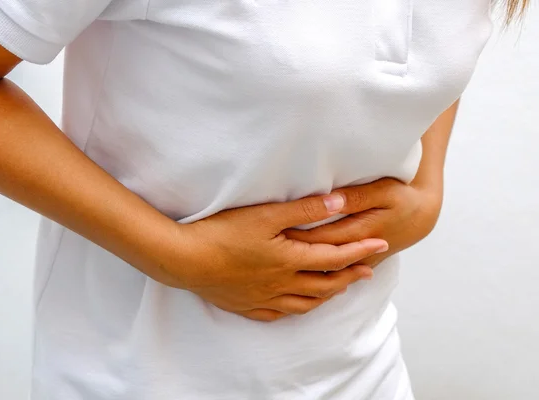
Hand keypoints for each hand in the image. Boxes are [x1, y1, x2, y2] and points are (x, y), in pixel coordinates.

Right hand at [164, 194, 388, 321]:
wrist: (185, 259)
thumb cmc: (222, 233)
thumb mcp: (266, 214)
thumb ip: (304, 209)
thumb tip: (339, 202)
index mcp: (289, 260)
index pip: (335, 257)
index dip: (360, 250)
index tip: (381, 244)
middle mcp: (281, 284)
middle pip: (325, 285)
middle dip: (349, 276)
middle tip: (367, 271)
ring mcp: (263, 298)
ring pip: (304, 303)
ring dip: (326, 295)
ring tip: (337, 289)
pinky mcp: (245, 304)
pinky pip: (277, 314)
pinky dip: (293, 310)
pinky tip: (293, 307)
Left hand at [284, 178, 441, 269]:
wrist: (423, 216)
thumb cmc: (402, 199)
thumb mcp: (382, 191)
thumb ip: (354, 197)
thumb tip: (329, 199)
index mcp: (359, 231)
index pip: (319, 238)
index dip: (294, 237)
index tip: (269, 233)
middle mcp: (356, 252)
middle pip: (317, 256)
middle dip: (290, 254)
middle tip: (261, 251)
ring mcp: (359, 262)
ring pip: (325, 271)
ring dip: (301, 269)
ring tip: (271, 267)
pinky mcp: (360, 264)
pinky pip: (334, 275)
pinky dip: (315, 277)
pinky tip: (296, 278)